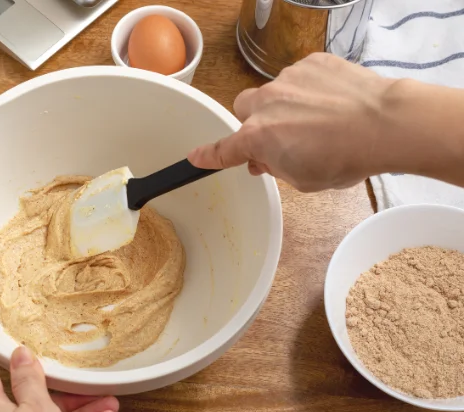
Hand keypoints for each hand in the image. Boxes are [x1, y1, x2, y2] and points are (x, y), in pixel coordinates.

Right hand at [188, 53, 394, 191]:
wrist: (385, 124)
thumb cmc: (346, 157)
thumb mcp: (304, 179)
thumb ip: (276, 167)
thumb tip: (265, 158)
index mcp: (258, 138)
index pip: (223, 150)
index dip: (208, 156)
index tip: (196, 157)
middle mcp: (265, 104)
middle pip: (244, 109)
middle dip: (256, 121)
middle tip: (281, 136)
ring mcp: (288, 79)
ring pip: (273, 92)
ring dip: (286, 105)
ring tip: (319, 120)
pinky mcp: (312, 62)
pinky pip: (300, 76)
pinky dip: (310, 89)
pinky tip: (332, 103)